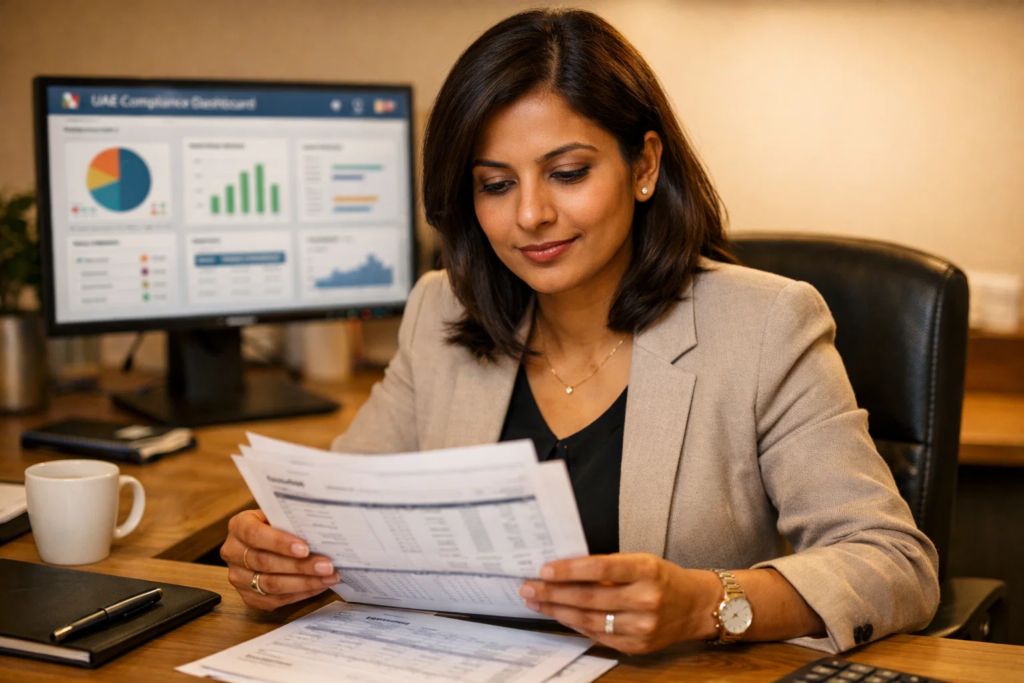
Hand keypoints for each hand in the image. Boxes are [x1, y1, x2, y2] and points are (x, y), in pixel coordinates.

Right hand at [220, 509, 339, 610]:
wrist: (261, 540)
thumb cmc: (275, 524)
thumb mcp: (278, 515)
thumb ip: (291, 520)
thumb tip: (319, 528)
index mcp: (238, 526)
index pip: (255, 535)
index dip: (280, 543)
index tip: (305, 548)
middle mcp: (232, 553)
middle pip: (265, 563)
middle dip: (300, 566)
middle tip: (327, 566)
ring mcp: (238, 577)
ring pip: (271, 585)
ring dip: (304, 583)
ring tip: (329, 578)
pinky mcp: (248, 597)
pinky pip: (275, 600)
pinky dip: (300, 594)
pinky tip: (319, 587)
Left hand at [519, 553, 720, 654]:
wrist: (697, 607)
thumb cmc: (663, 578)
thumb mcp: (641, 562)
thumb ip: (608, 567)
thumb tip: (565, 570)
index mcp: (647, 570)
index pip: (601, 567)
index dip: (570, 569)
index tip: (545, 569)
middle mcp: (646, 599)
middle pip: (589, 597)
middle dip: (553, 593)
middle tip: (528, 587)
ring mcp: (642, 627)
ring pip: (589, 620)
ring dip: (557, 611)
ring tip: (536, 602)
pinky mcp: (637, 646)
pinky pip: (597, 636)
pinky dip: (575, 625)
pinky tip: (559, 616)